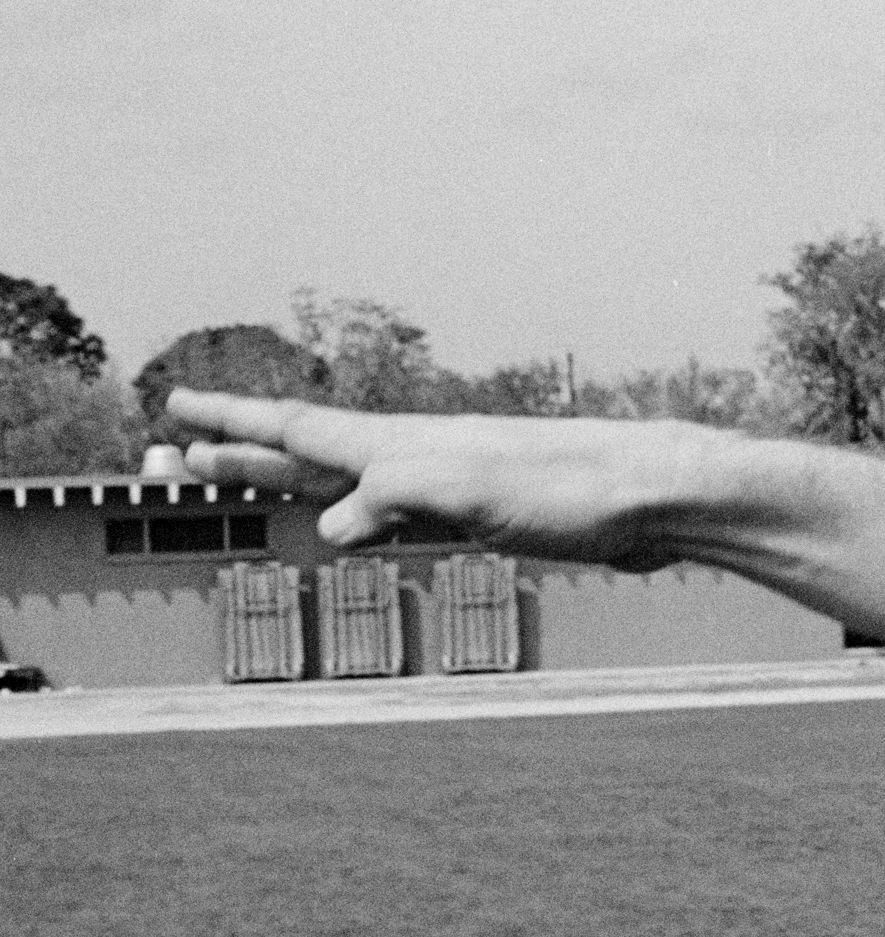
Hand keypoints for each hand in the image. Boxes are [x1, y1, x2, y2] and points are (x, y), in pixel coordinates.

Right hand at [166, 390, 720, 570]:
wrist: (657, 496)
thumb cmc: (572, 489)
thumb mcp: (472, 495)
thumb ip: (397, 499)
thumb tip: (329, 527)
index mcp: (407, 444)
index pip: (302, 428)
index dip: (236, 424)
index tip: (174, 408)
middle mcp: (422, 454)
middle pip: (313, 452)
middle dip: (242, 454)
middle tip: (177, 452)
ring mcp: (453, 481)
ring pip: (352, 481)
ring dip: (293, 481)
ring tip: (245, 480)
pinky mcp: (489, 513)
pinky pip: (400, 511)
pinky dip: (361, 513)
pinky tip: (362, 523)